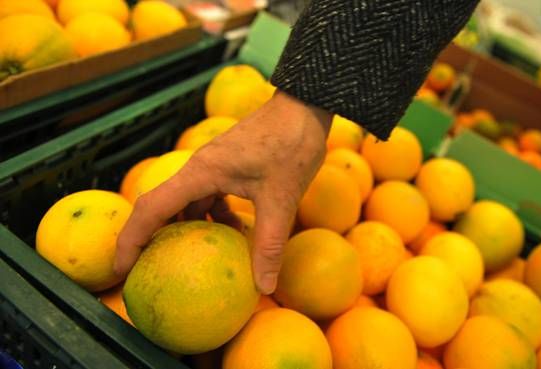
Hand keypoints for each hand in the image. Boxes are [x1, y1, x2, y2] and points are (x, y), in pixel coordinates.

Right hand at [114, 90, 332, 293]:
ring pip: (187, 202)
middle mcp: (199, 169)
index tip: (120, 269)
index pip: (151, 208)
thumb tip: (264, 288)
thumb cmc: (291, 146)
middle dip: (153, 238)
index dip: (130, 240)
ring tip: (194, 259)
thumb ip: (269, 245)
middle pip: (162, 206)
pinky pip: (208, 195)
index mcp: (200, 173)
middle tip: (150, 271)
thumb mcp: (281, 200)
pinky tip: (235, 230)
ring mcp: (213, 166)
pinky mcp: (228, 166)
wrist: (304, 108)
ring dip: (190, 229)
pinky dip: (214, 216)